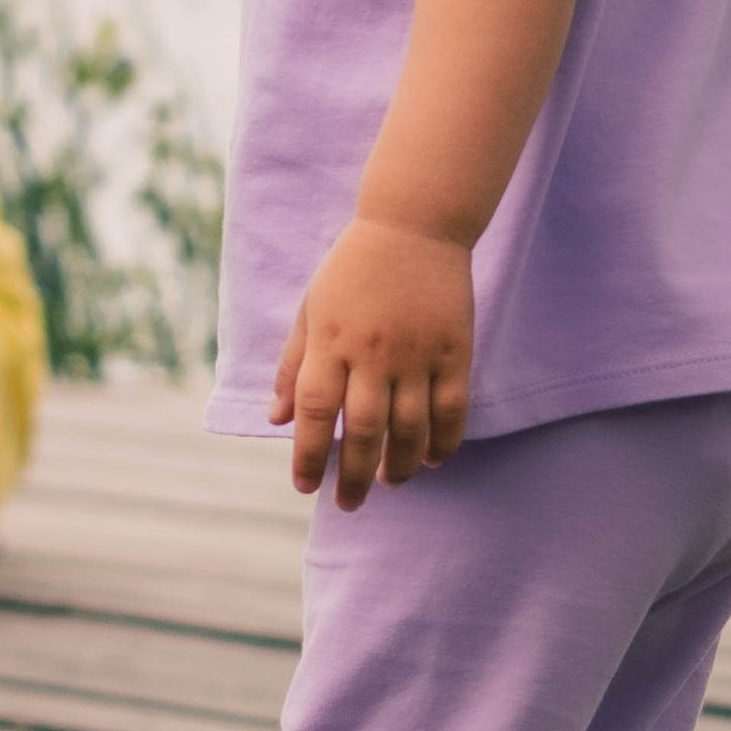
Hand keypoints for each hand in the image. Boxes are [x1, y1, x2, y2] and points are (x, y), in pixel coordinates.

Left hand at [271, 219, 473, 511]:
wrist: (412, 225)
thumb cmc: (351, 269)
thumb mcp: (309, 310)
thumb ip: (292, 365)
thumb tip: (276, 420)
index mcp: (330, 341)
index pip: (315, 412)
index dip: (308, 455)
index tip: (305, 486)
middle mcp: (372, 353)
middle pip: (363, 432)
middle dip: (352, 477)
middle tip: (348, 504)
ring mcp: (416, 353)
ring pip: (410, 429)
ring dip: (398, 467)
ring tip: (389, 482)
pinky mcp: (454, 350)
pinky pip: (451, 410)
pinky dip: (443, 442)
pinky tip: (431, 460)